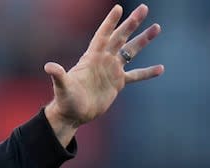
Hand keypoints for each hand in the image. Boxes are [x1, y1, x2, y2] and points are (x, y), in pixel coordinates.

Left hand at [44, 4, 163, 144]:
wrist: (73, 114)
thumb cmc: (65, 100)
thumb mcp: (62, 87)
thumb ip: (58, 75)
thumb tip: (48, 66)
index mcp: (91, 58)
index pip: (102, 36)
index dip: (109, 23)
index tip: (118, 8)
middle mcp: (103, 60)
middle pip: (120, 38)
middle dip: (131, 23)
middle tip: (144, 8)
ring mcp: (111, 71)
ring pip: (131, 52)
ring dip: (143, 40)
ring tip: (157, 28)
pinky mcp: (117, 83)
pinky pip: (135, 76)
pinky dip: (147, 72)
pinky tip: (161, 68)